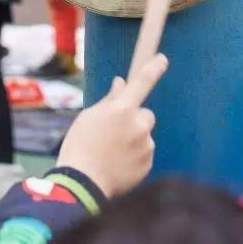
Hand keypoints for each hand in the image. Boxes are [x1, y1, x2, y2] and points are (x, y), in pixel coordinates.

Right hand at [58, 54, 165, 199]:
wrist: (83, 184)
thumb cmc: (80, 147)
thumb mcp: (89, 117)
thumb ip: (109, 100)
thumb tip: (121, 84)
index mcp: (121, 109)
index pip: (142, 82)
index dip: (154, 68)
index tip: (162, 59)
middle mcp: (139, 124)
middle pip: (145, 115)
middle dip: (134, 120)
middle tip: (114, 133)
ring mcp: (146, 145)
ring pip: (144, 136)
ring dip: (134, 140)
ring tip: (112, 153)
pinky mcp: (148, 163)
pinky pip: (145, 153)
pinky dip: (135, 157)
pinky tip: (118, 165)